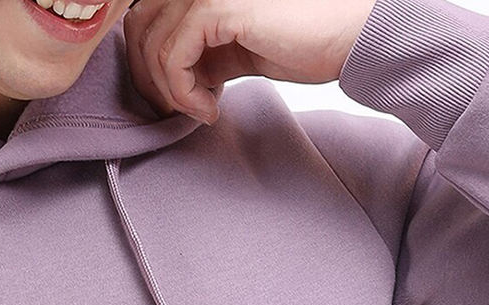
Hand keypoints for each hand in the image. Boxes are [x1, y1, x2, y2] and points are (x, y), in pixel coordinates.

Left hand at [123, 0, 376, 122]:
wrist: (349, 37)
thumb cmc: (302, 42)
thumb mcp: (234, 47)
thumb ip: (199, 51)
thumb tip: (163, 75)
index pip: (142, 18)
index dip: (145, 64)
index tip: (173, 99)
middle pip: (139, 29)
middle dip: (149, 79)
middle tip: (178, 109)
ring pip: (154, 47)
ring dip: (172, 93)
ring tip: (202, 110)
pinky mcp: (219, 7)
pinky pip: (174, 59)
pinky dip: (185, 94)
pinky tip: (212, 108)